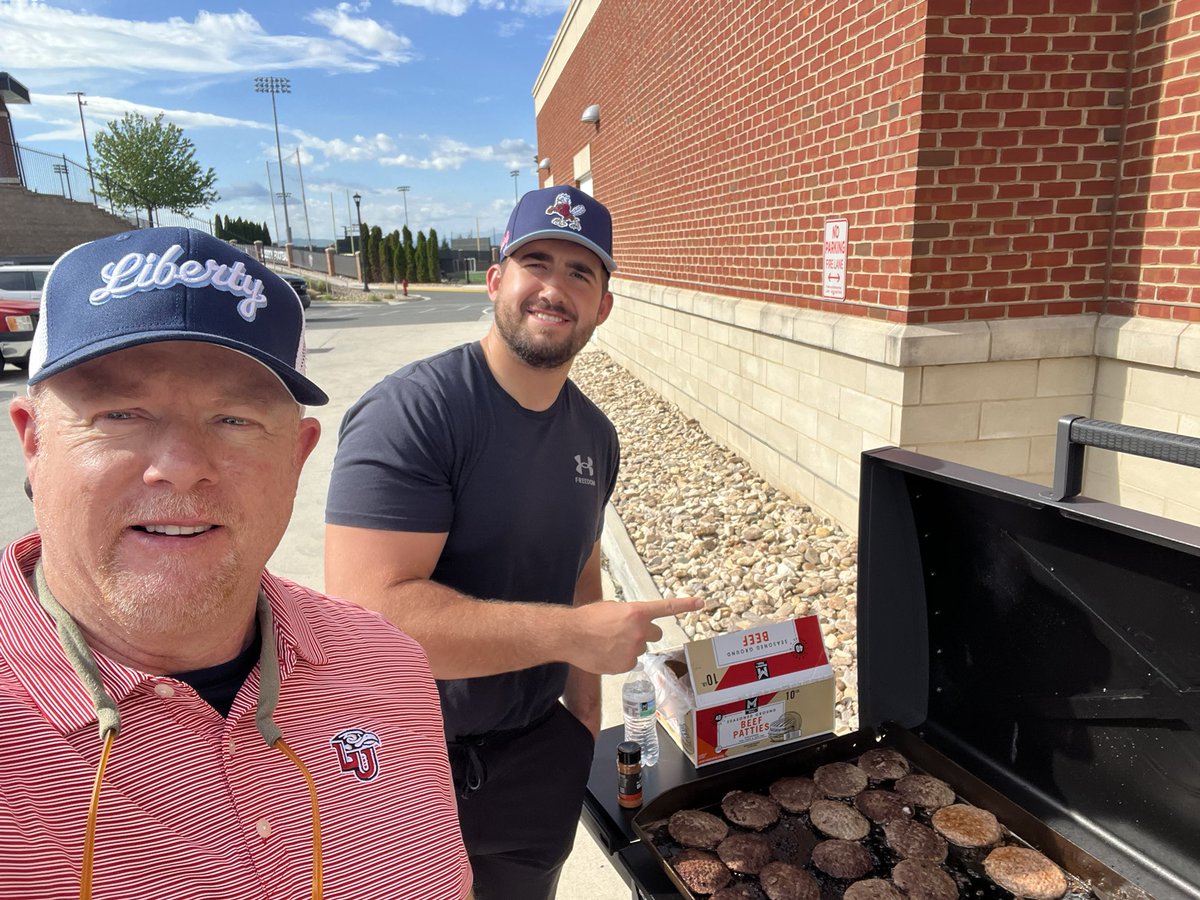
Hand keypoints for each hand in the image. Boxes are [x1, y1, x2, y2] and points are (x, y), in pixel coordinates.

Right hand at [567, 597, 701, 673]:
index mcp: (637, 612)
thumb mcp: (612, 608)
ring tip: (608, 642)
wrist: (570, 635)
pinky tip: (605, 653)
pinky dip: (620, 659)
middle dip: (644, 633)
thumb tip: (634, 624)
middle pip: (654, 634)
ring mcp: (634, 650)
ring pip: (639, 649)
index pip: (666, 608)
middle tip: (625, 632)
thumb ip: (629, 615)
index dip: (685, 605)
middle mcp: (640, 631)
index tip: (701, 603)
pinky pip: (628, 661)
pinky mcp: (626, 665)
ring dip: (630, 646)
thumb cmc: (588, 618)